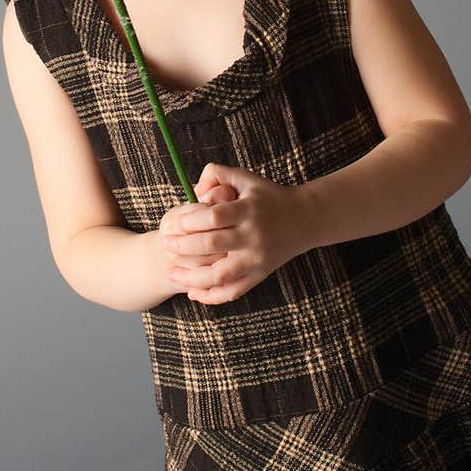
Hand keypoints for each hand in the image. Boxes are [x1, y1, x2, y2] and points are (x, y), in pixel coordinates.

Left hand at [159, 161, 303, 304]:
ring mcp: (256, 259)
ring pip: (219, 275)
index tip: (174, 223)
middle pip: (211, 245)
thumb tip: (193, 190)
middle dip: (183, 246)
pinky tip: (193, 292)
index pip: (214, 217)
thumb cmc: (269, 196)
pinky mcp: (259, 275)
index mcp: (248, 211)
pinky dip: (212, 296)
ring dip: (191, 277)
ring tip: (172, 272)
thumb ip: (217, 174)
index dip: (190, 220)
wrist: (305, 219)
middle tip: (165, 243)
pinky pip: (233, 291)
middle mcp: (253, 237)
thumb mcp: (246, 178)